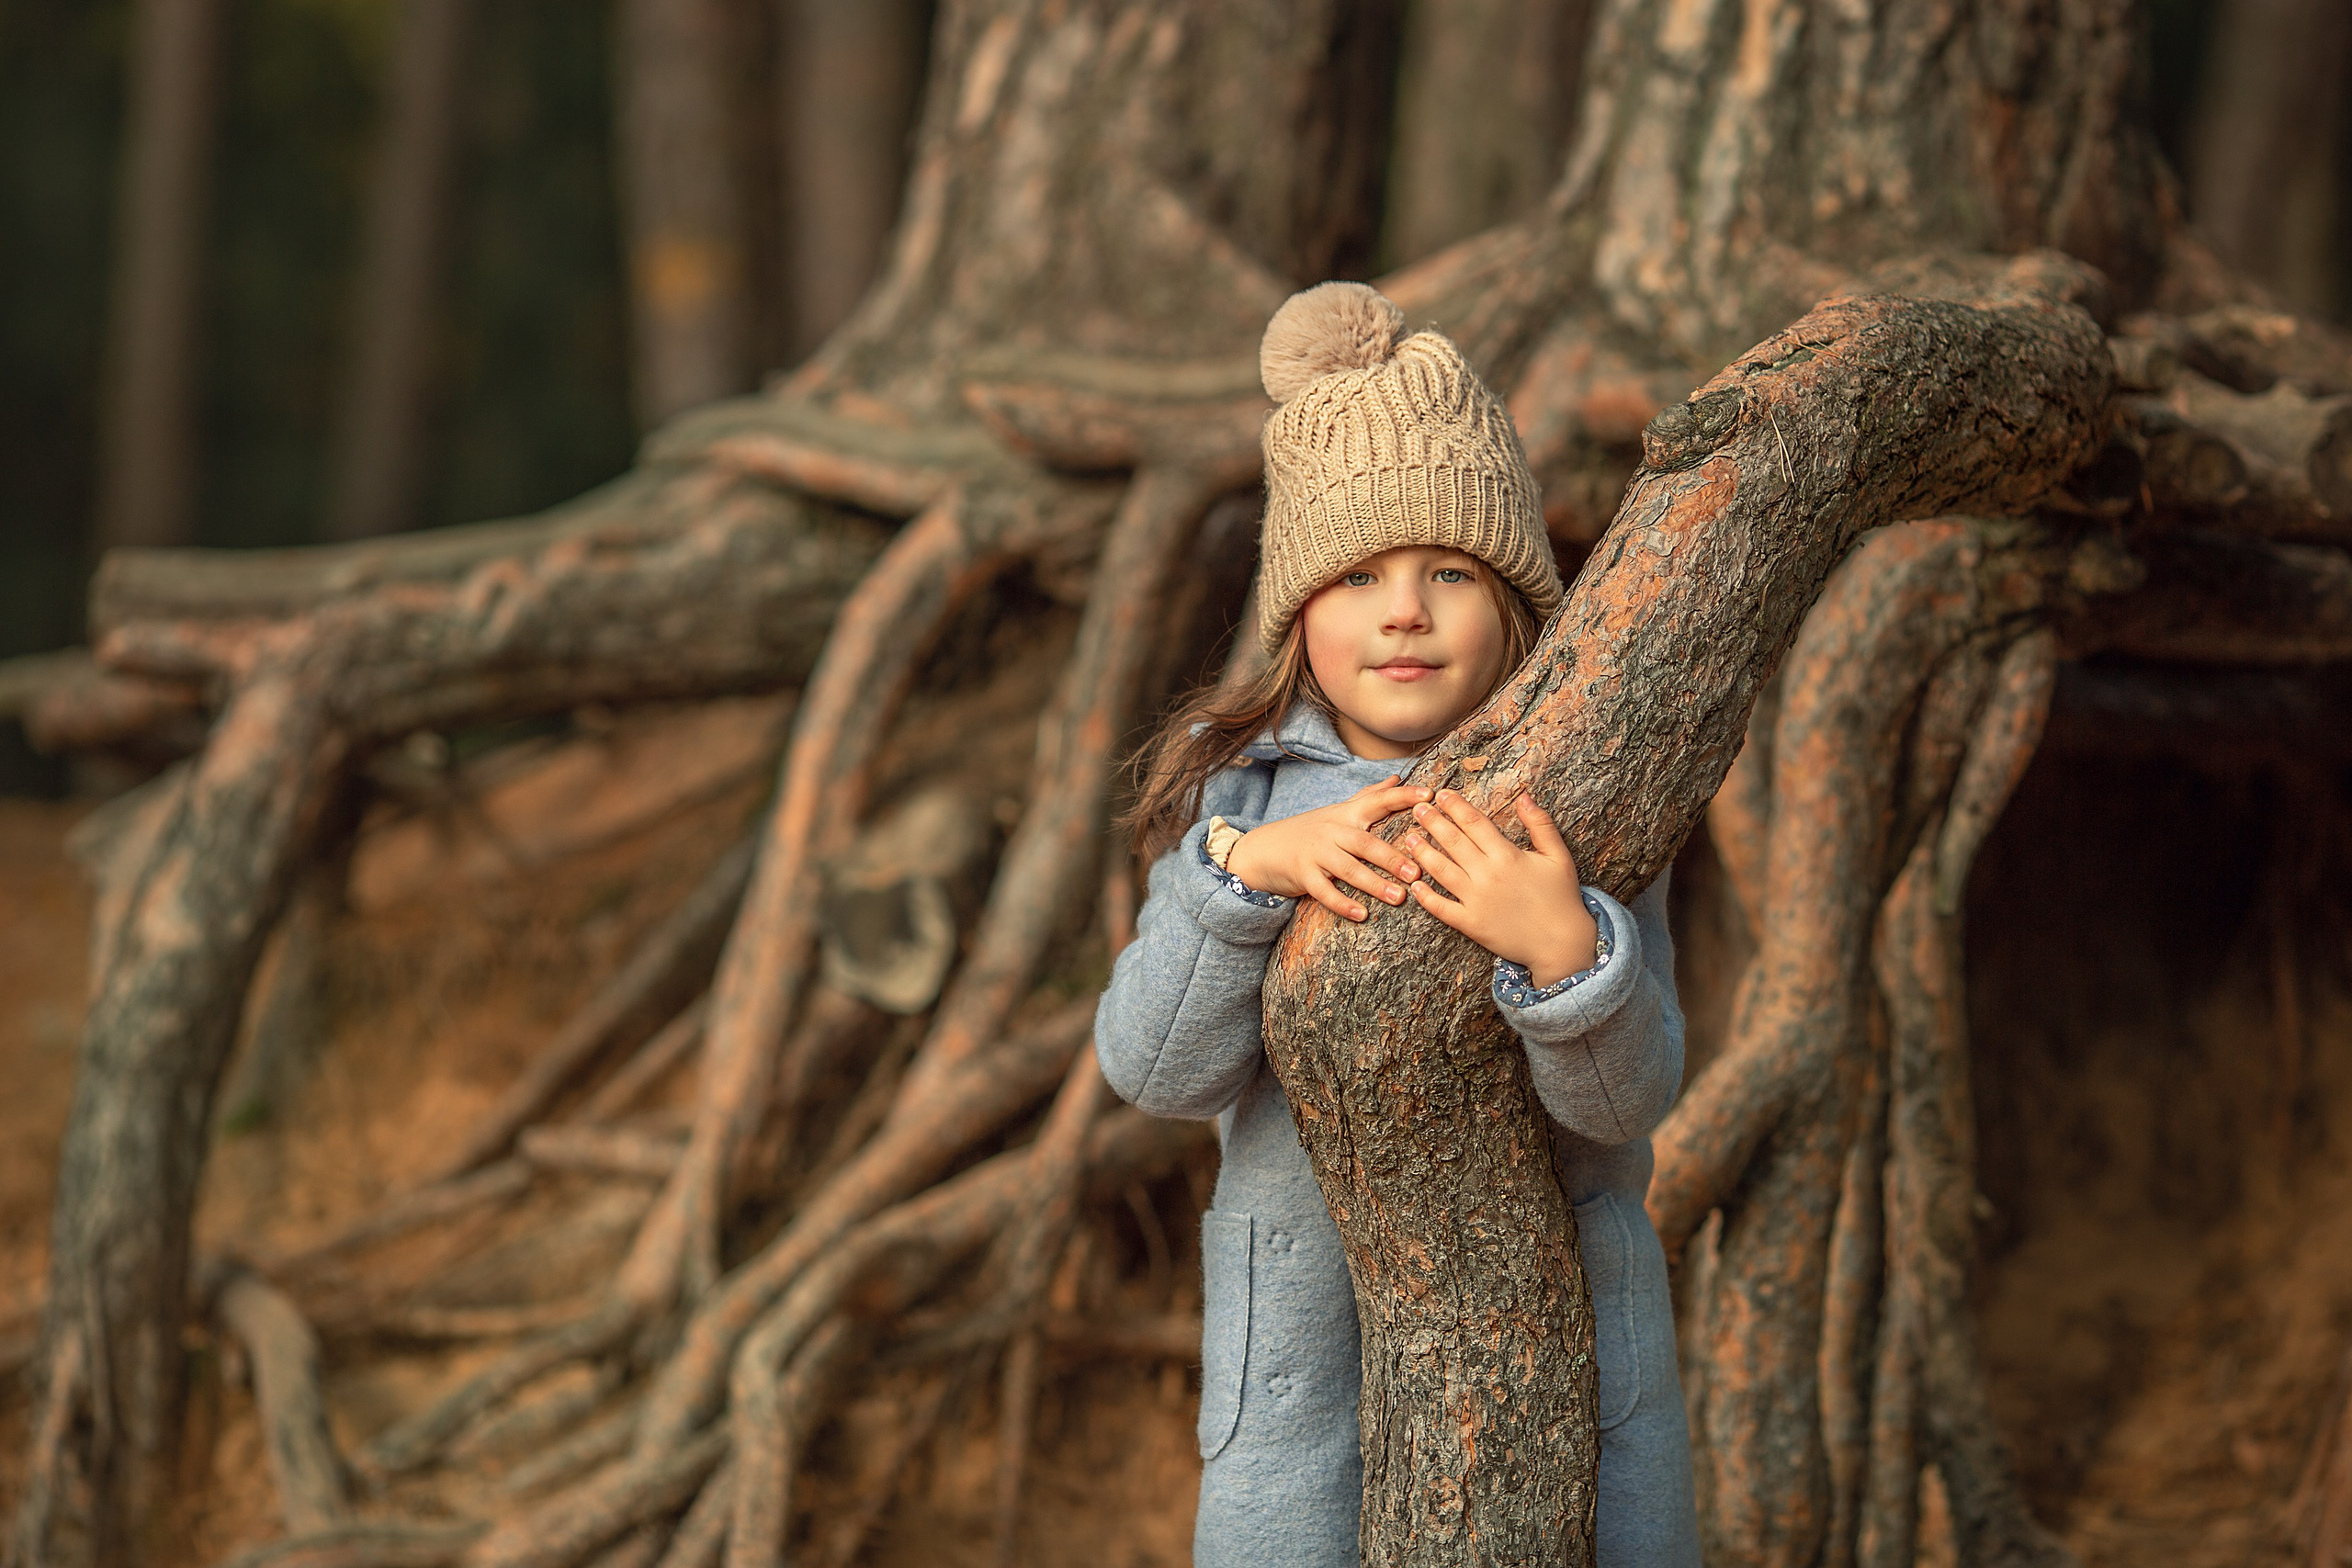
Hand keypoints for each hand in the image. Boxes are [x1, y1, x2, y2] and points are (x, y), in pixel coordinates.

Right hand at [1224, 776, 1430, 922]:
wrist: (1263, 848)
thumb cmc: (1309, 831)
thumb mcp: (1337, 811)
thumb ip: (1368, 796)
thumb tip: (1396, 778)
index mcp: (1345, 815)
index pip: (1377, 801)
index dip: (1403, 797)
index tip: (1430, 795)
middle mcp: (1332, 831)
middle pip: (1365, 843)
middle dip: (1392, 856)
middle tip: (1417, 871)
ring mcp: (1316, 853)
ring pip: (1348, 869)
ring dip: (1375, 884)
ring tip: (1399, 897)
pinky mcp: (1303, 875)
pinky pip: (1324, 892)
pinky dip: (1343, 904)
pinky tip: (1362, 915)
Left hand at [1402, 790, 1597, 985]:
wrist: (1561, 944)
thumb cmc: (1561, 898)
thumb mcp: (1559, 856)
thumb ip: (1541, 824)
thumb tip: (1525, 797)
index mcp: (1507, 856)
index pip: (1475, 823)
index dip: (1456, 807)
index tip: (1442, 795)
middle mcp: (1487, 875)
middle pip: (1453, 842)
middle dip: (1433, 822)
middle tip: (1418, 809)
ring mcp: (1476, 900)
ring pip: (1442, 871)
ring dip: (1423, 853)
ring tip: (1409, 838)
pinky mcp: (1471, 924)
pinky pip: (1442, 908)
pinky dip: (1426, 896)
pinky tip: (1414, 884)